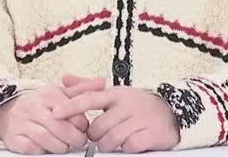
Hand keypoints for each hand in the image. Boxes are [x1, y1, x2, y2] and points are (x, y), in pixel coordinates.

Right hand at [0, 74, 106, 154]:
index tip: (83, 127)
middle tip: (78, 141)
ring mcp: (22, 123)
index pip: (72, 111)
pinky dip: (42, 151)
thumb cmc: (38, 104)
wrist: (8, 111)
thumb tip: (102, 82)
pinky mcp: (14, 138)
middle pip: (61, 128)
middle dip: (74, 139)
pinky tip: (47, 146)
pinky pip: (32, 149)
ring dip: (61, 147)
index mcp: (48, 95)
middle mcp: (34, 107)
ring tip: (65, 145)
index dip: (82, 123)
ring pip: (48, 140)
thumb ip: (81, 90)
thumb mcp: (59, 93)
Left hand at [53, 86, 180, 153]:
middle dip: (95, 136)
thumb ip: (87, 88)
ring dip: (109, 145)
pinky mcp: (152, 133)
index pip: (88, 98)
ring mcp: (140, 119)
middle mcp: (127, 104)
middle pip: (98, 127)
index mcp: (115, 94)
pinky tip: (129, 143)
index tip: (55, 113)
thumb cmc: (137, 104)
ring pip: (111, 139)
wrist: (172, 112)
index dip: (70, 106)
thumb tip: (64, 79)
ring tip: (113, 142)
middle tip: (100, 136)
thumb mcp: (114, 93)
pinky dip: (126, 148)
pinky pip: (130, 146)